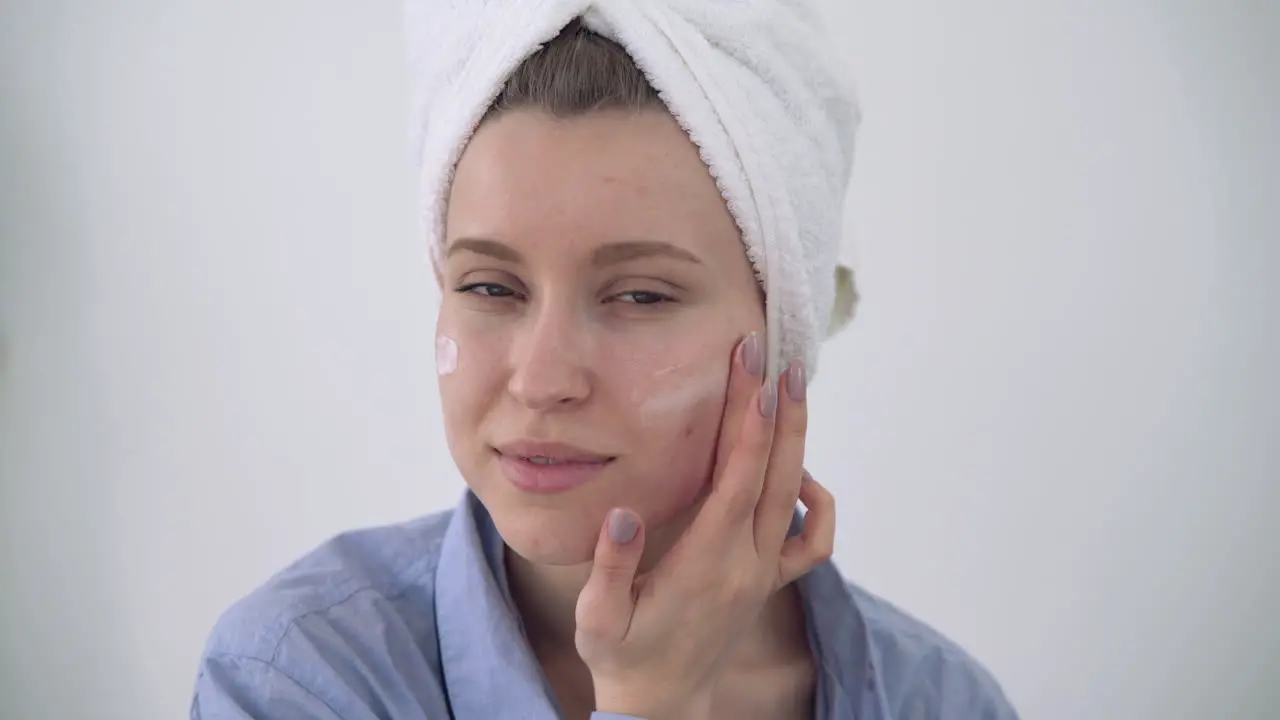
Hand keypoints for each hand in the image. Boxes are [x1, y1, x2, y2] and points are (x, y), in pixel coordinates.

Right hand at [574, 333, 836, 719]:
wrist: (661, 703)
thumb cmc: (622, 656)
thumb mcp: (598, 620)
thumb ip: (609, 568)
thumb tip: (623, 516)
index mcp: (705, 564)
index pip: (736, 479)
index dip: (747, 423)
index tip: (751, 373)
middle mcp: (745, 563)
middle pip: (774, 474)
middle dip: (776, 410)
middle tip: (775, 356)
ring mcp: (762, 572)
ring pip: (794, 496)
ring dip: (796, 440)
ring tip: (789, 389)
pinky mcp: (767, 582)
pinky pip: (811, 541)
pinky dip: (816, 501)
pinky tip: (799, 474)